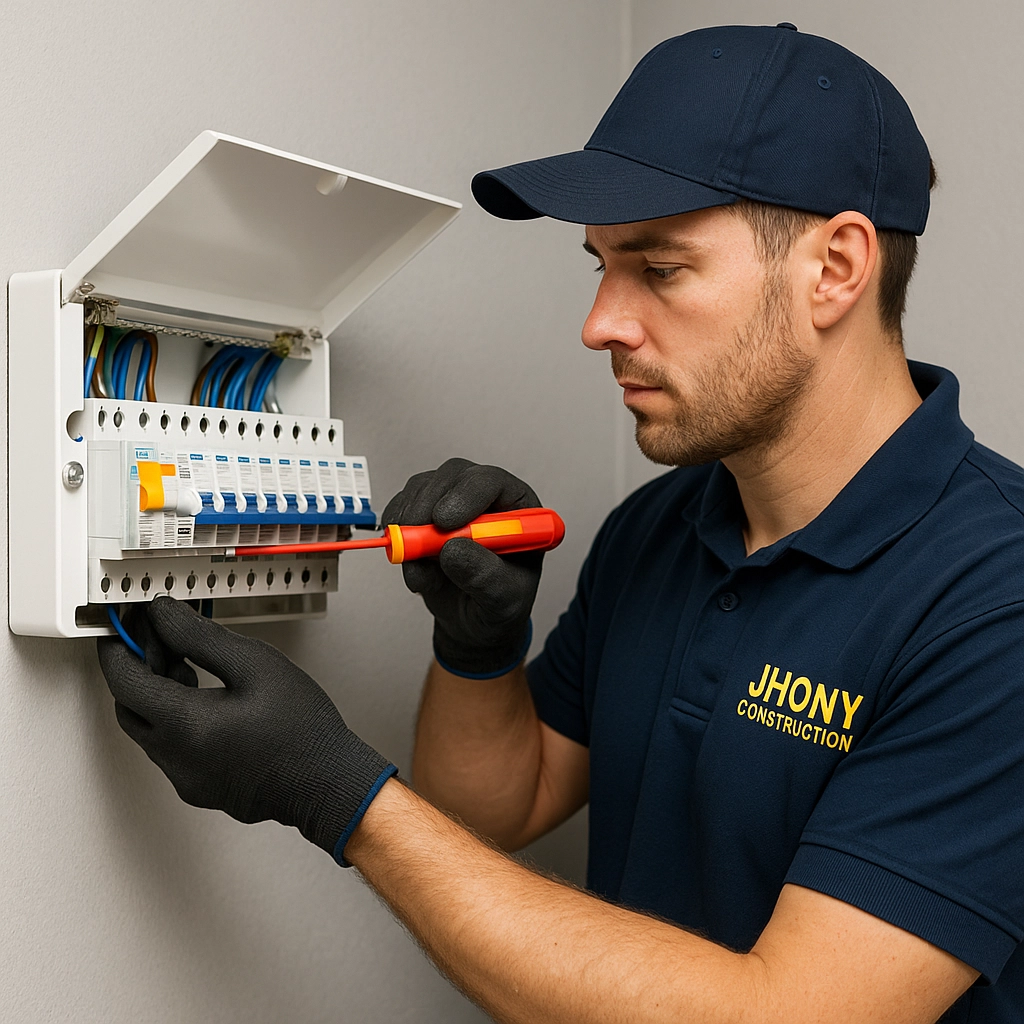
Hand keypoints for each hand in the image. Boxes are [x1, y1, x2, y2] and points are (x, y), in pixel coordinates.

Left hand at [97, 598, 394, 861]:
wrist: (329, 782)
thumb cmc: (302, 729)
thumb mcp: (255, 664)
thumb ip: (200, 637)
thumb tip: (164, 616)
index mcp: (184, 725)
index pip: (124, 680)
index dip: (120, 647)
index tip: (129, 625)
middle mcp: (176, 758)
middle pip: (129, 706)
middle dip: (138, 668)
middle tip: (162, 640)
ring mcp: (186, 778)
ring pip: (149, 729)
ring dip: (158, 694)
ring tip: (190, 665)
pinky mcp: (200, 787)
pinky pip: (170, 748)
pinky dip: (175, 718)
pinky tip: (206, 700)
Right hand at [382, 458, 543, 676]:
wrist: (474, 620)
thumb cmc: (499, 604)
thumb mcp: (503, 598)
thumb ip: (484, 575)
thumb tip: (453, 550)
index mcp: (518, 511)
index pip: (493, 482)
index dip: (467, 494)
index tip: (444, 521)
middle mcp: (486, 500)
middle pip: (453, 476)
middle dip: (429, 506)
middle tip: (417, 539)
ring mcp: (452, 503)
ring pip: (423, 490)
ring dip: (411, 528)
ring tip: (422, 572)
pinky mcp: (424, 515)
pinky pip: (402, 509)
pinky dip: (398, 536)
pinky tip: (412, 565)